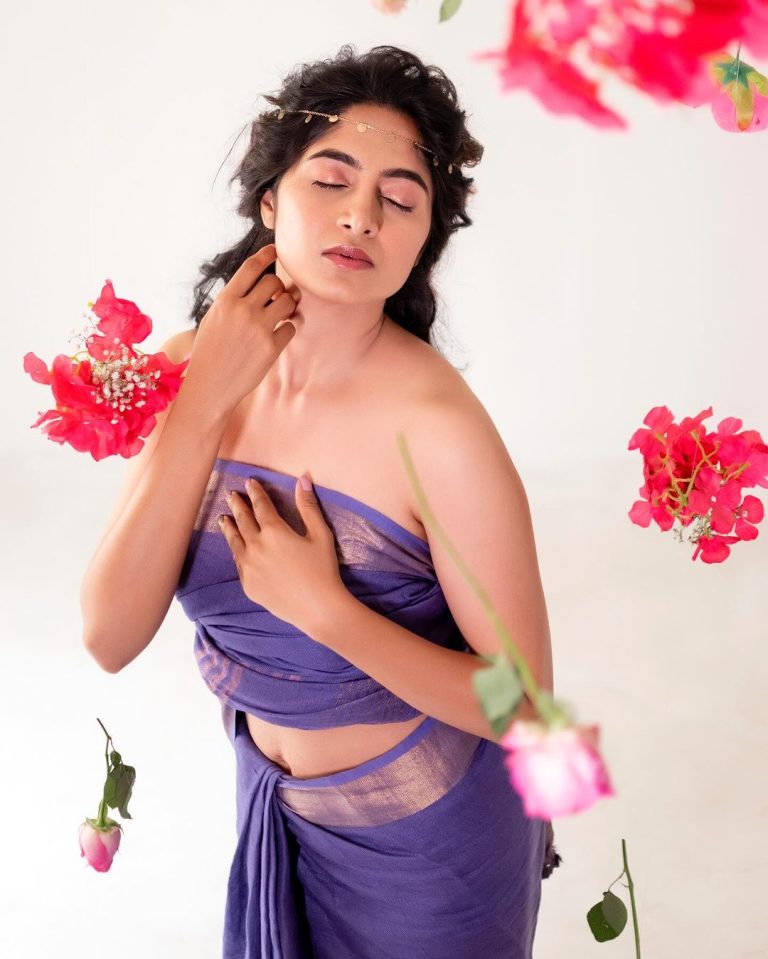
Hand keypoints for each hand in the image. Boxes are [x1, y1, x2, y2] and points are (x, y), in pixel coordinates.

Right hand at [182, 243, 299, 415]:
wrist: (210, 386)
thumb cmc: (209, 352)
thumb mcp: (213, 319)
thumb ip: (234, 301)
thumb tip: (260, 284)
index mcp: (225, 300)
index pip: (251, 267)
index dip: (266, 255)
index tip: (274, 251)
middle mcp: (243, 310)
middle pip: (274, 282)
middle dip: (278, 288)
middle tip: (276, 297)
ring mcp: (259, 329)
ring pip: (287, 301)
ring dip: (287, 306)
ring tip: (280, 315)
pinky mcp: (271, 347)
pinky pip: (291, 327)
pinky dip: (288, 329)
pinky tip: (279, 335)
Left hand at [217, 472, 347, 633]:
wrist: (317, 608)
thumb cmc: (323, 569)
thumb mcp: (320, 534)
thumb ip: (308, 506)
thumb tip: (302, 478)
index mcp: (274, 531)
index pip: (260, 506)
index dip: (255, 493)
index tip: (249, 482)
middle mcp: (256, 546)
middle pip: (243, 521)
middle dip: (238, 506)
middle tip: (231, 495)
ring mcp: (249, 567)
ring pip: (234, 542)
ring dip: (229, 528)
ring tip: (223, 519)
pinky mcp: (248, 585)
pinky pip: (238, 564)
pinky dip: (236, 551)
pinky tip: (236, 549)